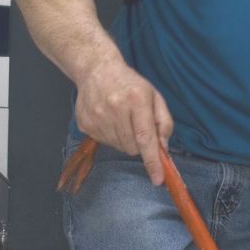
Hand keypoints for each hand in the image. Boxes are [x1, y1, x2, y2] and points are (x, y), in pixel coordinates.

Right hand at [76, 61, 173, 184]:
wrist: (96, 70)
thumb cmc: (130, 85)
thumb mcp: (154, 97)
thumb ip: (164, 123)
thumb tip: (164, 149)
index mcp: (136, 99)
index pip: (145, 137)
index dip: (152, 160)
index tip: (157, 179)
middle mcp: (115, 108)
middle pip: (132, 147)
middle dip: (139, 143)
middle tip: (135, 125)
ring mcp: (97, 116)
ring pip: (119, 147)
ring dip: (124, 139)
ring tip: (121, 119)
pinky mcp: (85, 123)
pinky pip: (104, 143)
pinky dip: (110, 136)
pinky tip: (109, 119)